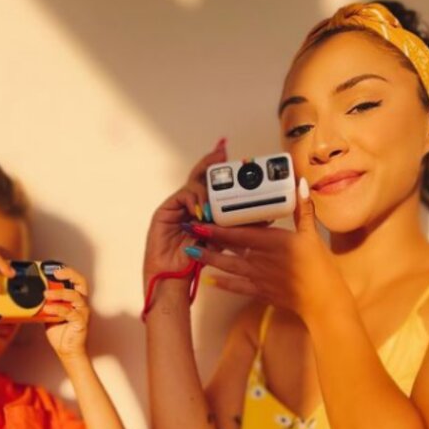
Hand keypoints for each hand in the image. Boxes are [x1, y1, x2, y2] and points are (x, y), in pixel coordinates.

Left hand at [43, 267, 90, 358]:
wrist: (67, 351)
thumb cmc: (60, 332)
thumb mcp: (49, 314)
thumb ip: (44, 304)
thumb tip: (28, 295)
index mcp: (75, 299)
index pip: (76, 280)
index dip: (67, 272)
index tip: (54, 267)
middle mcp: (81, 303)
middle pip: (81, 282)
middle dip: (69, 274)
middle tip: (56, 273)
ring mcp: (82, 312)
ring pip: (75, 296)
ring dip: (60, 293)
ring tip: (46, 294)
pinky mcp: (81, 322)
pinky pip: (70, 312)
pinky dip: (58, 309)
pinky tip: (47, 309)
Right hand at [143, 138, 226, 284]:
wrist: (174, 277)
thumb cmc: (194, 262)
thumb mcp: (223, 241)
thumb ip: (236, 228)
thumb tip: (263, 220)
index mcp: (203, 209)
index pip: (213, 184)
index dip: (221, 168)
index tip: (233, 155)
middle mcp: (190, 204)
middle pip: (200, 175)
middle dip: (211, 161)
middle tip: (223, 151)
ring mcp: (177, 206)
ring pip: (194, 184)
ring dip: (207, 191)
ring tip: (214, 206)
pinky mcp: (164, 211)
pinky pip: (182, 196)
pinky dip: (193, 201)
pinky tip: (199, 212)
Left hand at [188, 179, 346, 323]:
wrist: (322, 301)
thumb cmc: (319, 268)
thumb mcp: (312, 235)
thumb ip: (303, 209)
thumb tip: (299, 183)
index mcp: (270, 241)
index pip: (238, 232)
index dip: (217, 225)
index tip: (201, 219)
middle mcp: (259, 258)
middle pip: (227, 247)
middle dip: (206, 239)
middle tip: (188, 231)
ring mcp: (258, 277)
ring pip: (227, 266)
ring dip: (208, 258)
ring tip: (191, 252)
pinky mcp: (260, 292)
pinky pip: (236, 287)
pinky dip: (222, 283)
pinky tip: (210, 280)